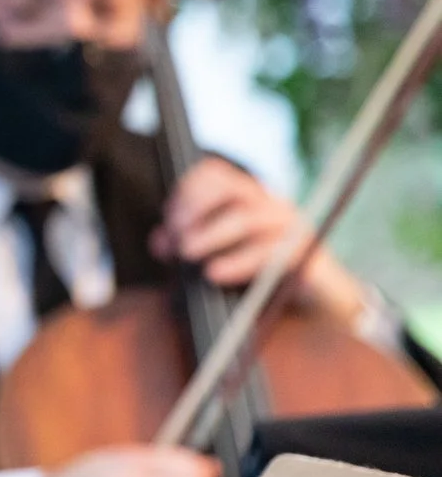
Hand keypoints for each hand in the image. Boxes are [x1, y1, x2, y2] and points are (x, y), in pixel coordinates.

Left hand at [153, 156, 363, 325]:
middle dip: (197, 209)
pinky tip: (216, 273)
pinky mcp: (304, 254)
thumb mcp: (221, 256)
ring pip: (248, 219)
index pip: (214, 174)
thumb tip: (160, 242)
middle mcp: (269, 204)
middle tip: (176, 236)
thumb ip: (190, 245)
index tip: (170, 218)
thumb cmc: (263, 274)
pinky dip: (239, 262)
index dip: (188, 191)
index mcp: (247, 198)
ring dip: (212, 235)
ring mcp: (290, 226)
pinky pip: (270, 253)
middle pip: (230, 189)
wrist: (316, 302)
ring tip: (188, 253)